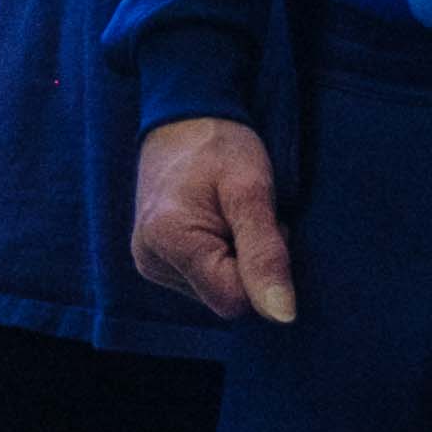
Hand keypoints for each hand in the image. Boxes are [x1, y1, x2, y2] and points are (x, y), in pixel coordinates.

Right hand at [129, 114, 297, 326]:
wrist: (185, 114)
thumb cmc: (220, 145)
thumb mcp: (252, 191)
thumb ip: (265, 254)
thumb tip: (282, 316)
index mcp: (168, 243)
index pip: (235, 299)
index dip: (260, 268)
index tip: (259, 223)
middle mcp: (150, 261)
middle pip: (224, 296)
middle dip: (247, 262)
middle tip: (245, 215)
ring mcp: (149, 262)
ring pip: (216, 289)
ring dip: (236, 258)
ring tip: (229, 214)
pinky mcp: (155, 258)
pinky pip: (203, 278)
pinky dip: (221, 255)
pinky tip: (217, 222)